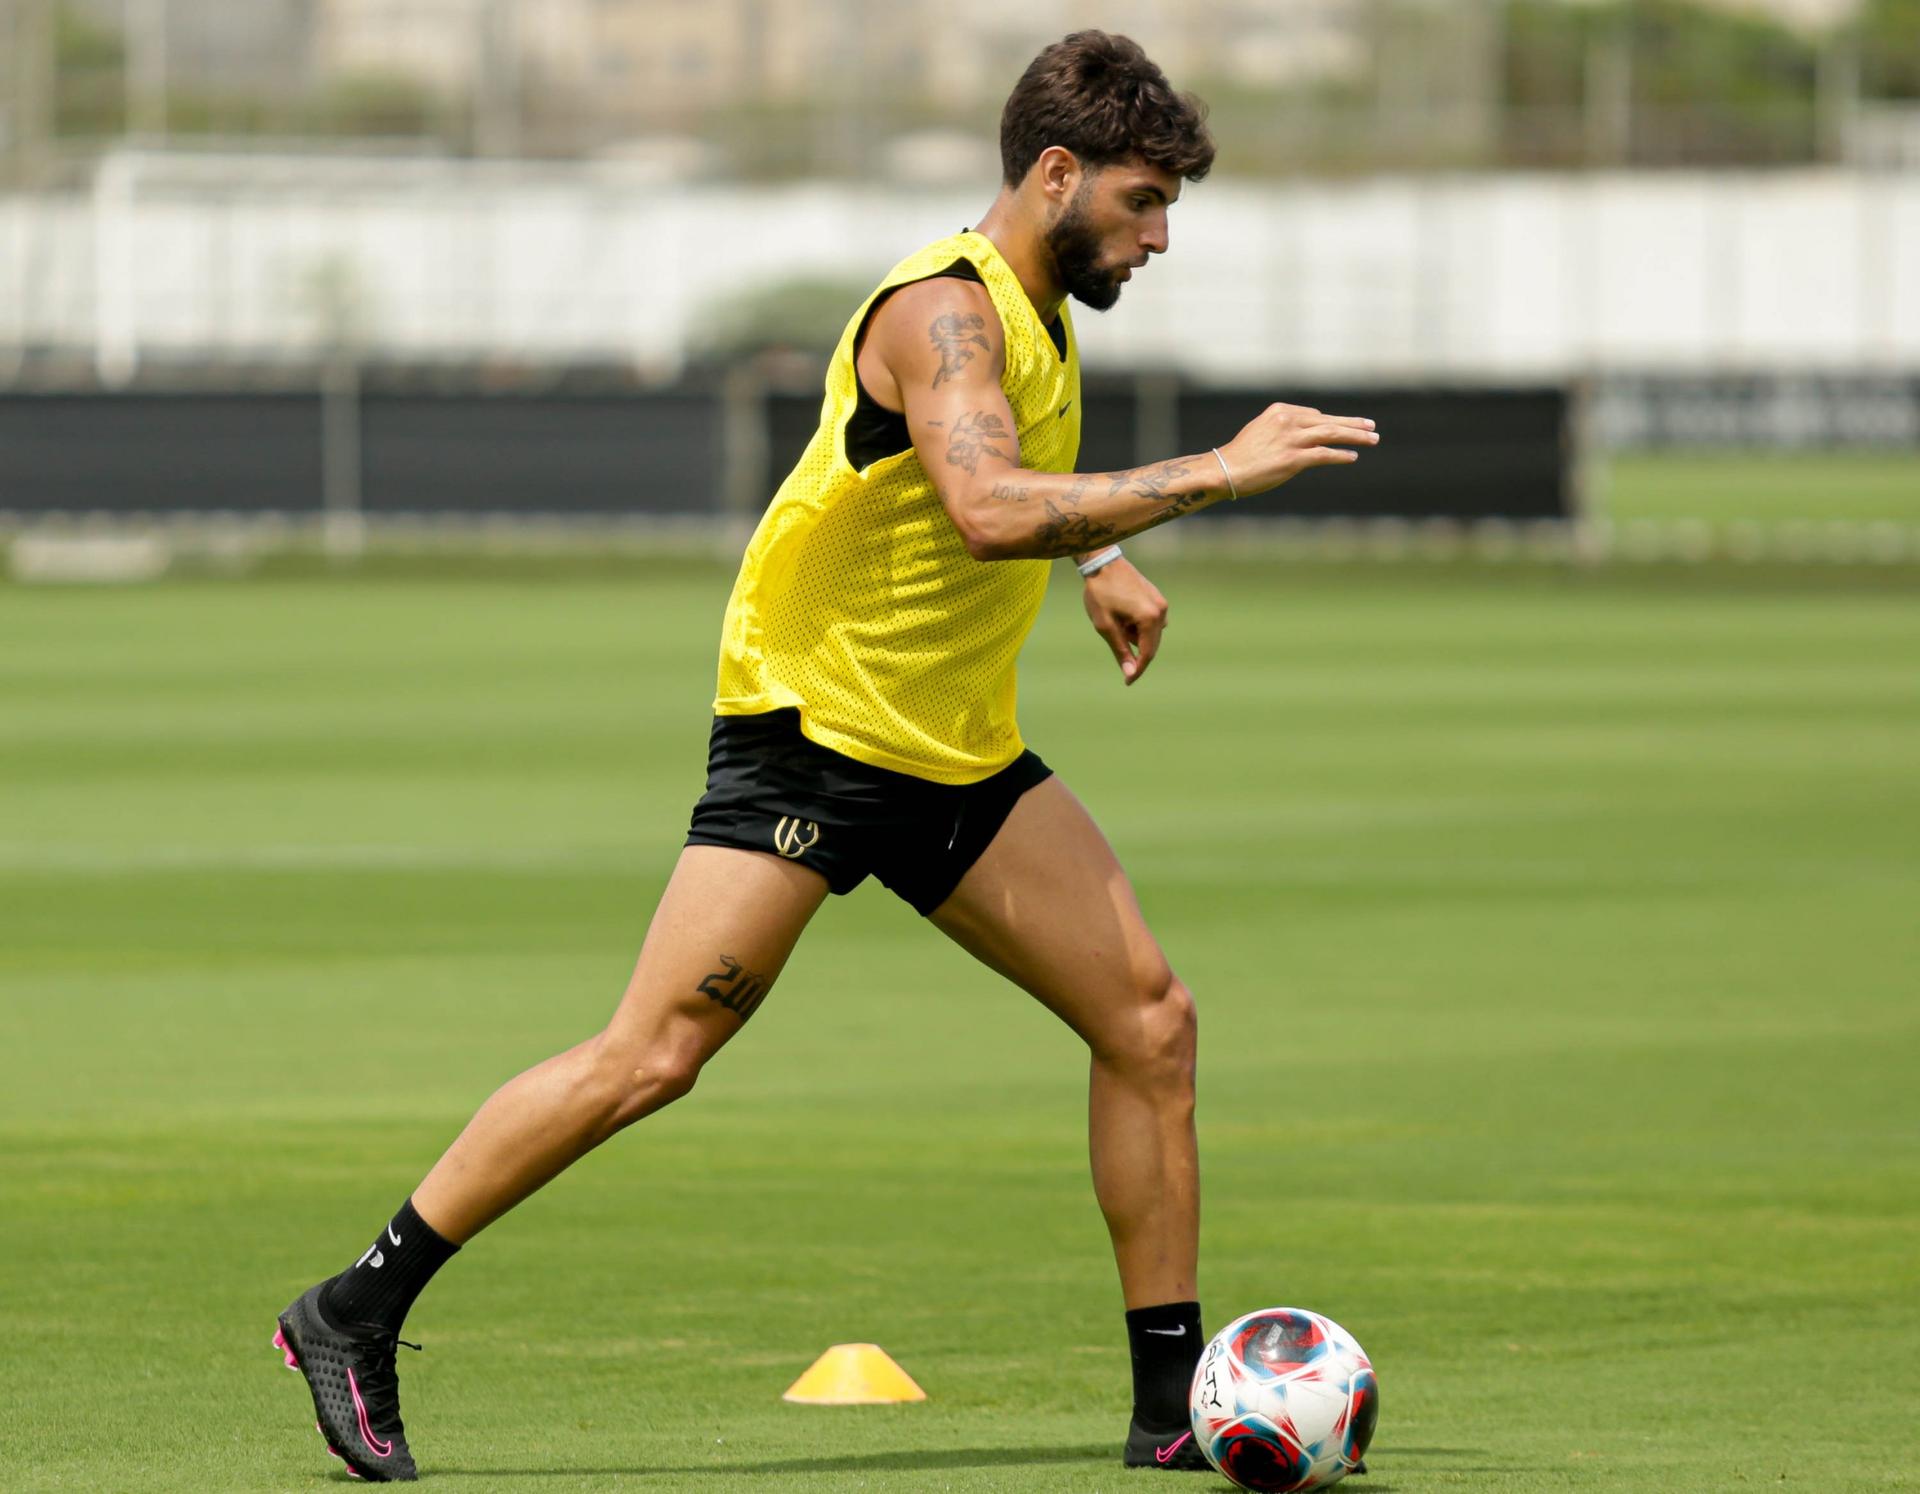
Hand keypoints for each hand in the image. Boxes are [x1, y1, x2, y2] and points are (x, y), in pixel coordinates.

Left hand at [1082, 557, 1167, 686]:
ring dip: (1134, 635)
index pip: (1147, 653)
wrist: (1102, 562)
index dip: (1138, 670)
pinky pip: (1150, 621)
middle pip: (1151, 644)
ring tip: (1115, 620)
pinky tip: (1122, 614)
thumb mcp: (1105, 626)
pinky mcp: (1157, 597)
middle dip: (1134, 649)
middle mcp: (1160, 611)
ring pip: (1150, 633)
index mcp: (1149, 618)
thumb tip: (1129, 672)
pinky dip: (1138, 625)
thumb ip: (1120, 650)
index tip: (1127, 682)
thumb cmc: (1100, 593)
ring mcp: (1161, 603)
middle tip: (1113, 638)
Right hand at [1217, 404, 1377, 497]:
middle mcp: (1288, 421)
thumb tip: (1304, 434)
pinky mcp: (1294, 459)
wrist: (1225, 470)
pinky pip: (1324, 454)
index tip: (1344, 427)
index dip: (1331, 423)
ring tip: (1372, 438)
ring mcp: (1292, 439)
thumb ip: (1282, 428)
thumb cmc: (1241, 455)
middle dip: (1353, 424)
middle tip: (1371, 426)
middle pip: (1328, 421)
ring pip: (1332, 434)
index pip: (1314, 415)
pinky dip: (1341, 455)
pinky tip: (1353, 456)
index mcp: (1280, 411)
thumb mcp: (1260, 431)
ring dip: (1355, 436)